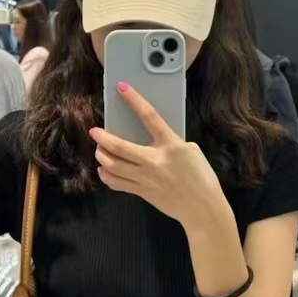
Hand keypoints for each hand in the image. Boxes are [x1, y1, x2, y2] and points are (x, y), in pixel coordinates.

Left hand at [89, 82, 229, 231]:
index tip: (122, 88)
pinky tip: (103, 170)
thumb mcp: (191, 151)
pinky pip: (118, 184)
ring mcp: (146, 178)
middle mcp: (154, 160)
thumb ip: (171, 143)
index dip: (134, 100)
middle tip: (94, 132)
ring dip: (102, 156)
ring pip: (114, 165)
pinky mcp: (142, 192)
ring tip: (98, 150)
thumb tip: (153, 139)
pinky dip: (107, 176)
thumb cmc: (202, 178)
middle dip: (102, 137)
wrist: (203, 209)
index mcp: (171, 145)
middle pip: (120, 146)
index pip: (149, 116)